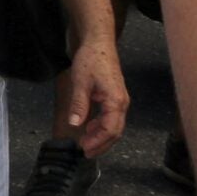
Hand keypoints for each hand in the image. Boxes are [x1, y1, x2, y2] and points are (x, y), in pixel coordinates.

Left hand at [62, 33, 129, 156]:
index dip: (98, 141)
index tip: (84, 149)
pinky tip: (89, 127)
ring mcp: (120, 100)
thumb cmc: (91, 59)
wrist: (99, 42)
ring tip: (86, 143)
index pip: (110, 129)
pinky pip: (111, 117)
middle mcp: (122, 103)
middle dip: (101, 144)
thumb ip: (79, 104)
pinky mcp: (114, 97)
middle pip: (115, 131)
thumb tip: (74, 124)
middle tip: (85, 152)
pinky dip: (101, 126)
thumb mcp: (80, 81)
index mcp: (116, 100)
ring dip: (101, 136)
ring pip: (114, 126)